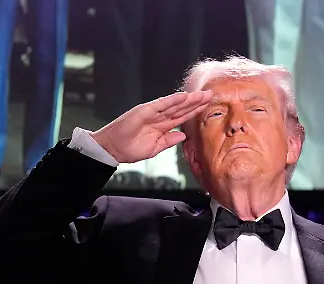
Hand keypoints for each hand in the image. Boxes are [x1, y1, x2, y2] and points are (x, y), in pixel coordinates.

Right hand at [91, 90, 212, 163]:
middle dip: (196, 102)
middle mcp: (158, 117)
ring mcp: (151, 113)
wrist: (112, 149)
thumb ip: (168, 141)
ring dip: (188, 99)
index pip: (182, 117)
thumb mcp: (154, 148)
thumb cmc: (128, 149)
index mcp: (161, 126)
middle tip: (211, 95)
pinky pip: (160, 104)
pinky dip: (172, 100)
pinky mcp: (143, 111)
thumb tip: (183, 135)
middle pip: (181, 108)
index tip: (207, 106)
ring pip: (173, 104)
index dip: (195, 111)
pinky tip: (183, 96)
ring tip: (202, 94)